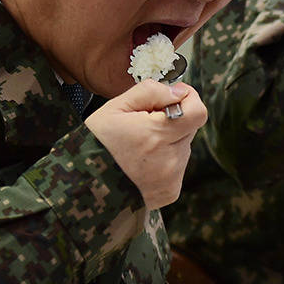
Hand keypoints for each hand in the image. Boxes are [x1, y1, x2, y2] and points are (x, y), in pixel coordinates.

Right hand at [85, 80, 206, 209]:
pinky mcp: (170, 191)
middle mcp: (169, 159)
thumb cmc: (97, 142)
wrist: (85, 184)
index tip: (173, 97)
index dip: (189, 99)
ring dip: (168, 141)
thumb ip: (150, 92)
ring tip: (140, 147)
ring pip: (183, 146)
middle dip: (173, 120)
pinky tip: (143, 163)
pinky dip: (165, 160)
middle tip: (146, 123)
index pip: (198, 112)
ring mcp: (172, 178)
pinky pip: (178, 167)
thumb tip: (178, 91)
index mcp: (156, 134)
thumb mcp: (115, 107)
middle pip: (190, 128)